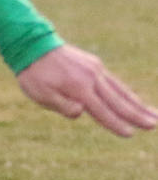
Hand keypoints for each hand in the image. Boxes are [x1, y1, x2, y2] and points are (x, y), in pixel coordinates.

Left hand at [16, 44, 156, 137]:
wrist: (33, 44)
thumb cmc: (34, 75)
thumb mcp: (40, 95)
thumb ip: (61, 105)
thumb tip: (81, 111)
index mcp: (79, 89)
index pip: (101, 111)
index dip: (115, 124)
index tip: (130, 134)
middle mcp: (92, 78)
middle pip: (118, 101)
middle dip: (137, 115)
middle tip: (154, 125)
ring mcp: (96, 69)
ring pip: (120, 90)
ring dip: (137, 104)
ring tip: (153, 114)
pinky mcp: (94, 64)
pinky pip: (114, 82)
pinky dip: (125, 92)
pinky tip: (133, 99)